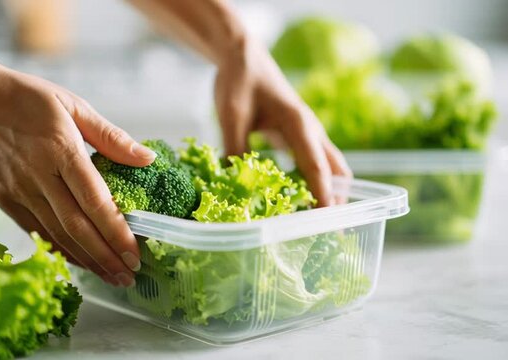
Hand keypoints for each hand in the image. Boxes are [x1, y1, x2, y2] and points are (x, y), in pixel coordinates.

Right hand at [0, 64, 155, 286]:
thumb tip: (147, 158)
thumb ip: (111, 136)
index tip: (136, 253)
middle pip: (77, 226)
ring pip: (57, 235)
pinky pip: (37, 232)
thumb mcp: (73, 105)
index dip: (116, 231)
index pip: (94, 200)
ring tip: (112, 277)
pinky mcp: (4, 200)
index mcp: (61, 148)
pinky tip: (80, 262)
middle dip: (106, 256)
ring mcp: (18, 191)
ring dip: (86, 260)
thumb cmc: (27, 98)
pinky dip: (60, 251)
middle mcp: (38, 175)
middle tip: (130, 276)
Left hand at [214, 38, 351, 205]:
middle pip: (336, 169)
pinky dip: (314, 181)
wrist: (243, 56)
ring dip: (329, 191)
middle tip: (331, 229)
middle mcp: (310, 128)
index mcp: (298, 123)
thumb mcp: (231, 115)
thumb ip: (234, 148)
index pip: (316, 165)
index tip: (329, 219)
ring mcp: (307, 131)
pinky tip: (298, 198)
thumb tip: (234, 184)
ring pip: (330, 166)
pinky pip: (314, 161)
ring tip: (317, 221)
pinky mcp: (298, 134)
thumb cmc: (239, 81)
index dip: (324, 194)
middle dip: (337, 198)